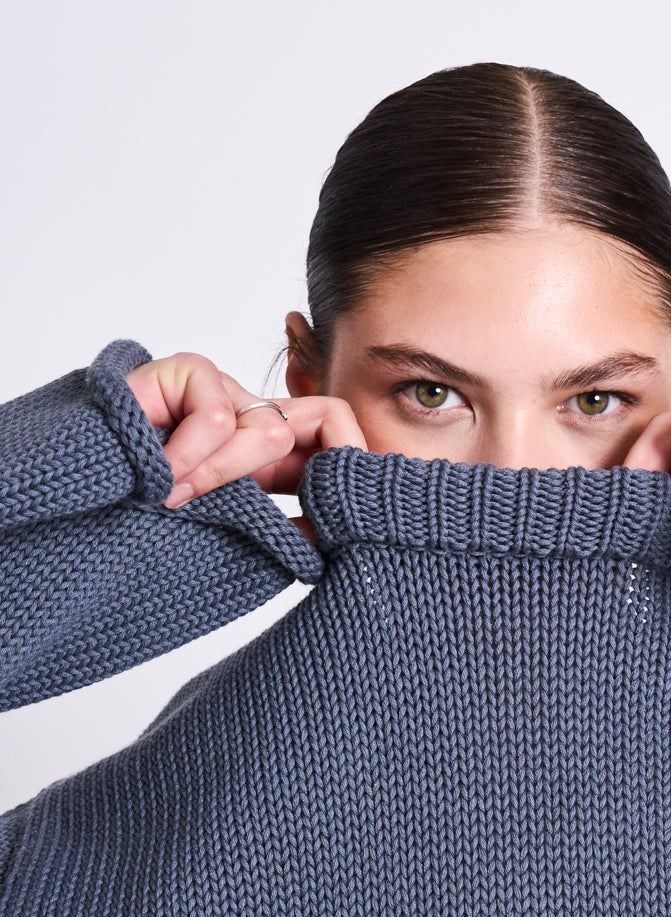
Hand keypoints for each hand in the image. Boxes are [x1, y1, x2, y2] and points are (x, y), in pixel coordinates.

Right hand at [126, 352, 365, 544]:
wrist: (74, 489)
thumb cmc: (143, 513)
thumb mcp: (223, 526)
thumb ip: (271, 526)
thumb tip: (327, 545)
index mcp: (269, 453)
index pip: (338, 438)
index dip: (350, 469)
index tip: (337, 530)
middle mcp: (251, 414)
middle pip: (325, 423)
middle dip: (303, 482)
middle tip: (259, 520)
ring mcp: (222, 388)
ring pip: (270, 428)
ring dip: (224, 475)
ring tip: (176, 498)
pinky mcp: (187, 371)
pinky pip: (218, 415)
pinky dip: (193, 454)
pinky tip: (160, 476)